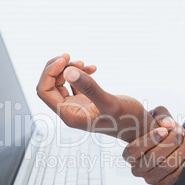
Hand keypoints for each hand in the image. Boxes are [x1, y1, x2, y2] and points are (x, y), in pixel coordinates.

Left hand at [37, 54, 158, 141]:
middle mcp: (70, 111)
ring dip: (68, 69)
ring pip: (60, 83)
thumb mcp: (110, 103)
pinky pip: (74, 84)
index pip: (44, 92)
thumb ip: (90, 87)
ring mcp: (77, 106)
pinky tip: (93, 68)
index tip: (65, 60)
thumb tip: (68, 70)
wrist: (140, 127)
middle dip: (57, 68)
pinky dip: (80, 73)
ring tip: (84, 63)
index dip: (49, 73)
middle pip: (48, 86)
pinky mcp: (86, 101)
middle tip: (71, 57)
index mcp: (69, 115)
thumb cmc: (128, 120)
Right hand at [122, 107, 184, 184]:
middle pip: (154, 158)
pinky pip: (177, 176)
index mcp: (129, 154)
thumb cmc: (161, 130)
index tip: (164, 130)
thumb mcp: (158, 116)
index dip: (150, 140)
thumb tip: (167, 124)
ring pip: (168, 166)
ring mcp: (151, 179)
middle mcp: (137, 169)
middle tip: (180, 132)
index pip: (134, 150)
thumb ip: (161, 114)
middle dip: (171, 142)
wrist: (173, 144)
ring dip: (182, 150)